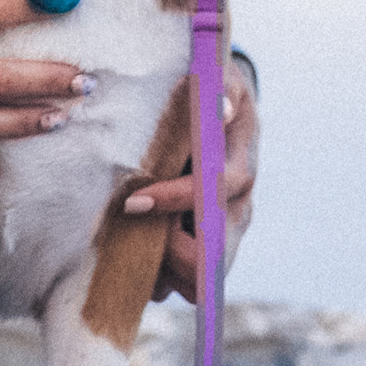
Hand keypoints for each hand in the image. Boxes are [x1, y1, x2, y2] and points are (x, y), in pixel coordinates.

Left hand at [121, 57, 258, 302]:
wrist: (216, 114)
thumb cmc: (209, 96)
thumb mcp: (219, 79)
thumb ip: (220, 88)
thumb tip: (220, 107)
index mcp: (238, 168)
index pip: (215, 193)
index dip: (176, 201)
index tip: (133, 202)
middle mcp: (236, 211)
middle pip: (214, 258)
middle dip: (170, 253)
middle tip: (133, 228)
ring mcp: (222, 237)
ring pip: (198, 282)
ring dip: (160, 270)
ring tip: (128, 239)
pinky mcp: (203, 252)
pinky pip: (181, 286)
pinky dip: (155, 279)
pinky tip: (130, 252)